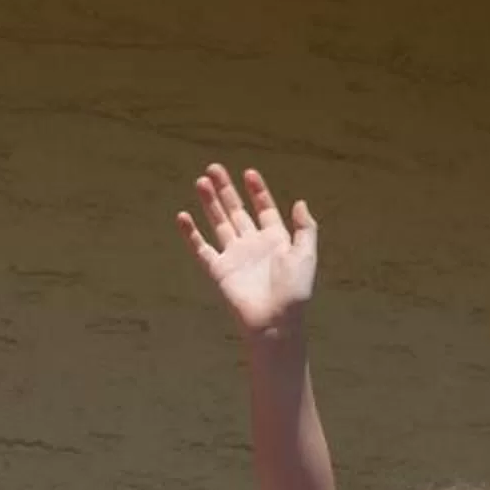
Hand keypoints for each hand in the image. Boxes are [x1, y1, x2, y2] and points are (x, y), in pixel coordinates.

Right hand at [180, 166, 316, 339]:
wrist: (275, 321)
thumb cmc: (294, 292)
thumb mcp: (306, 256)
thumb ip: (305, 229)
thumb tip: (300, 202)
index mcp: (275, 240)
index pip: (264, 209)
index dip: (257, 191)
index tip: (249, 173)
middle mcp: (252, 245)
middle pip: (237, 211)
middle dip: (226, 190)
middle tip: (214, 168)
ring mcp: (234, 257)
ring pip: (219, 223)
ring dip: (209, 203)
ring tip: (201, 181)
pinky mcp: (219, 271)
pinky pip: (201, 248)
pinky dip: (191, 233)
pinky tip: (183, 216)